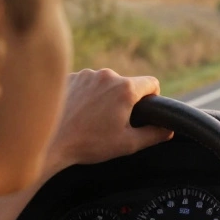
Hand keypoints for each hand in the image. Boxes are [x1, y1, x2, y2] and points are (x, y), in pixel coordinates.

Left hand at [41, 69, 173, 175]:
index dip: (152, 98)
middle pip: (126, 84)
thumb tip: (169, 129)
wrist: (49, 142)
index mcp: (125, 89)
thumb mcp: (128, 144)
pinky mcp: (68, 78)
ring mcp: (85, 74)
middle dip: (124, 100)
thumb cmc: (89, 144)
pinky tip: (77, 113)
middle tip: (112, 123)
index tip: (142, 113)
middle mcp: (107, 76)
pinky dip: (85, 95)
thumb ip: (154, 134)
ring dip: (103, 97)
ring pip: (105, 83)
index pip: (152, 83)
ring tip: (91, 119)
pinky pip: (85, 83)